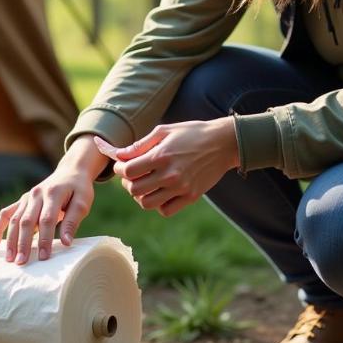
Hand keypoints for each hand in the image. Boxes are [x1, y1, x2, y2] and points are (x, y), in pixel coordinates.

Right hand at [0, 135, 104, 262]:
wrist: (70, 171)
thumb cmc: (79, 189)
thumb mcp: (83, 202)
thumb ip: (73, 221)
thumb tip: (66, 242)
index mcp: (53, 193)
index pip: (47, 219)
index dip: (44, 239)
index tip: (43, 257)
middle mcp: (36, 194)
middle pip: (27, 221)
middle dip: (23, 243)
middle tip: (22, 262)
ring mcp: (27, 197)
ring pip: (15, 220)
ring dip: (11, 240)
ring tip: (10, 259)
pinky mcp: (22, 201)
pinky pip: (6, 214)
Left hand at [101, 118, 238, 216]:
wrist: (223, 143)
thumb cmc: (192, 133)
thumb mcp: (164, 131)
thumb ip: (141, 144)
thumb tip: (119, 155)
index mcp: (161, 156)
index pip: (128, 171)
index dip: (119, 169)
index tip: (121, 165)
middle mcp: (170, 175)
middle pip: (134, 189)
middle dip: (127, 183)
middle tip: (132, 176)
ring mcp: (181, 188)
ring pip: (147, 204)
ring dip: (140, 196)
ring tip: (145, 186)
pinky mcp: (191, 197)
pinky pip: (165, 210)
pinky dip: (158, 205)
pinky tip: (160, 193)